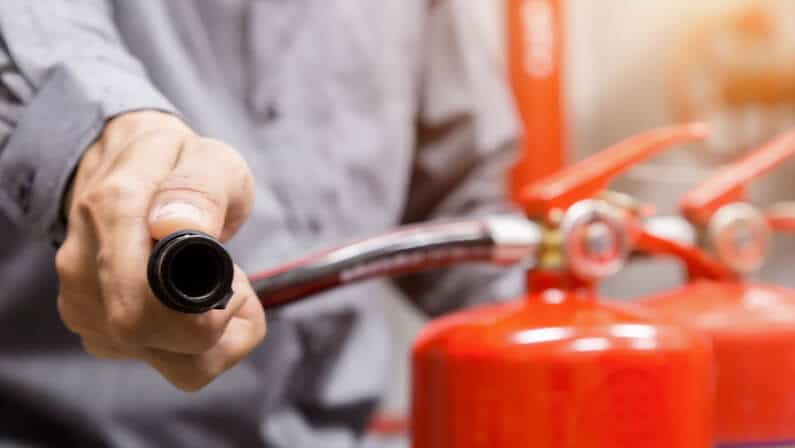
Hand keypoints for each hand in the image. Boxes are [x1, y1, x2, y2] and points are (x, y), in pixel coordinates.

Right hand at [56, 111, 264, 390]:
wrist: (122, 166)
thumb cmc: (176, 163)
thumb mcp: (208, 158)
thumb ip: (200, 186)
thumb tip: (176, 226)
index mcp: (112, 213)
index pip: (144, 304)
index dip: (204, 309)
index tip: (233, 274)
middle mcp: (85, 267)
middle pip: (155, 342)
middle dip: (220, 325)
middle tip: (234, 276)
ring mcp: (86, 306)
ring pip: (175, 366)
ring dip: (219, 336)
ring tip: (220, 285)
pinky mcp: (100, 332)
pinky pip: (167, 363)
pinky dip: (202, 343)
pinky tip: (197, 301)